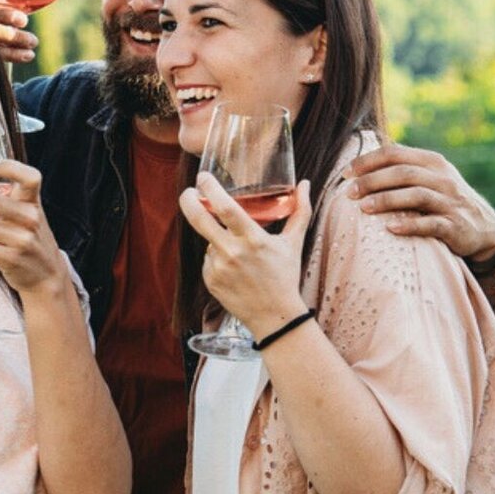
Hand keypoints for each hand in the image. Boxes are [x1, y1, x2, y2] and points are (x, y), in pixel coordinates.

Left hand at [178, 175, 311, 337]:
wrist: (274, 316)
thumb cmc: (285, 276)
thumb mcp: (294, 243)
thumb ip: (300, 211)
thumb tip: (305, 184)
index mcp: (253, 240)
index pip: (226, 208)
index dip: (211, 189)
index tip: (203, 177)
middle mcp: (233, 252)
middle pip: (200, 220)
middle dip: (189, 200)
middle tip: (189, 191)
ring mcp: (218, 268)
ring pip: (208, 241)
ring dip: (217, 239)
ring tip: (239, 254)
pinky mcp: (210, 280)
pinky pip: (208, 259)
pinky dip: (217, 257)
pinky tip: (234, 268)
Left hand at [343, 142, 494, 259]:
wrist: (484, 228)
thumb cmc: (446, 200)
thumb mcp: (431, 178)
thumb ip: (405, 167)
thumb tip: (365, 159)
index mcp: (432, 162)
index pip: (395, 154)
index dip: (368, 161)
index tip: (346, 173)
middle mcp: (443, 178)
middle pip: (402, 173)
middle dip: (372, 181)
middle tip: (350, 193)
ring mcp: (450, 202)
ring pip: (416, 195)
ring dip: (386, 200)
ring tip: (363, 208)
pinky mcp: (455, 226)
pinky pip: (430, 224)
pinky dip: (409, 225)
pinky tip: (390, 229)